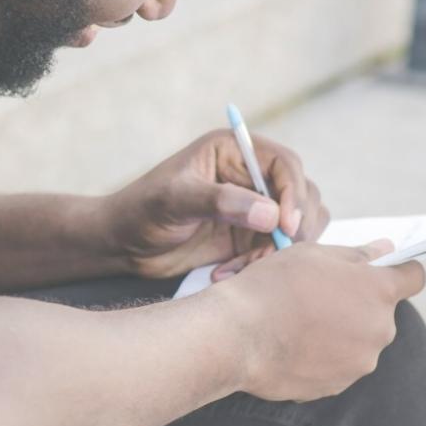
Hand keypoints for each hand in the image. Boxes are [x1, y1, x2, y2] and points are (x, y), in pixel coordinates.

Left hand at [104, 129, 329, 278]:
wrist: (123, 245)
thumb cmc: (140, 211)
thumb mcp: (174, 200)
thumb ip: (220, 202)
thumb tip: (271, 215)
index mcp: (235, 151)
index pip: (286, 164)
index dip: (294, 193)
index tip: (286, 226)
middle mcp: (251, 176)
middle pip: (303, 195)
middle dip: (294, 226)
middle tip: (272, 253)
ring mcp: (254, 207)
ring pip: (297, 225)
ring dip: (278, 249)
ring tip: (240, 265)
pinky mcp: (250, 236)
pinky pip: (277, 251)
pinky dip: (261, 265)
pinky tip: (224, 273)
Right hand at [212, 241, 425, 401]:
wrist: (237, 336)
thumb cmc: (272, 287)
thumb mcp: (312, 255)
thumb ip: (356, 255)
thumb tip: (385, 250)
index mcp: (379, 291)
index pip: (414, 277)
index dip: (401, 272)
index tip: (385, 272)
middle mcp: (380, 329)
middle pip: (381, 313)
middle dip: (358, 305)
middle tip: (317, 299)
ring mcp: (360, 362)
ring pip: (359, 342)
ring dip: (340, 334)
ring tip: (298, 327)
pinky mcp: (338, 386)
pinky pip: (337, 367)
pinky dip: (322, 358)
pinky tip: (292, 348)